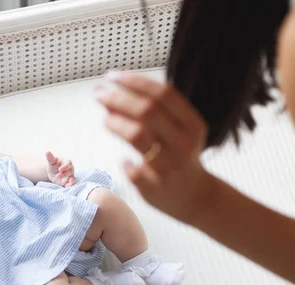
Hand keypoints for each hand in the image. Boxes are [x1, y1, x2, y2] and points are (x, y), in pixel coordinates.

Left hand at [45, 151, 75, 186]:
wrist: (52, 171)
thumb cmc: (53, 164)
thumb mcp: (51, 161)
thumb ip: (50, 157)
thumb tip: (47, 152)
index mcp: (66, 162)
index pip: (68, 163)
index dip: (65, 166)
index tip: (60, 169)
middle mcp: (70, 169)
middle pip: (70, 171)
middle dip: (64, 174)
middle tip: (57, 176)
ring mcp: (70, 176)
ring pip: (73, 179)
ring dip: (70, 182)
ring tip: (67, 185)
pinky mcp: (68, 182)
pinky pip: (71, 184)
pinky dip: (70, 186)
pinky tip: (66, 187)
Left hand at [94, 71, 212, 222]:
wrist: (196, 197)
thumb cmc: (180, 156)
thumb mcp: (181, 130)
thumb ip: (156, 111)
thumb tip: (115, 90)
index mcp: (192, 124)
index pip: (162, 94)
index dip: (134, 82)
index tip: (112, 76)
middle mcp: (183, 143)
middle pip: (147, 111)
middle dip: (118, 98)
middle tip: (98, 93)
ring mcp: (170, 165)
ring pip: (137, 136)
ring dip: (115, 123)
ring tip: (105, 118)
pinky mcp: (155, 187)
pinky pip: (132, 169)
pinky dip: (124, 162)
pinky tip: (122, 158)